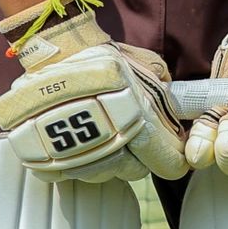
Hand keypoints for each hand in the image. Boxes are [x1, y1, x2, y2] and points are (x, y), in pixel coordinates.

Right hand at [0, 0, 187, 182]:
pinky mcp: (46, 162)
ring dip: (101, 158)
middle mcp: (110, 148)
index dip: (171, 158)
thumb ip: (166, 88)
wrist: (50, 54)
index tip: (167, 148)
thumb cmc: (100, 58)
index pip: (170, 165)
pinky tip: (68, 137)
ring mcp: (76, 159)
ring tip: (93, 129)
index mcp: (140, 127)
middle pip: (134, 171)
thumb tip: (180, 103)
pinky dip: (67, 161)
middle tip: (126, 132)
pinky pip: (65, 174)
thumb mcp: (143, 65)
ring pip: (100, 174)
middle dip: (136, 156)